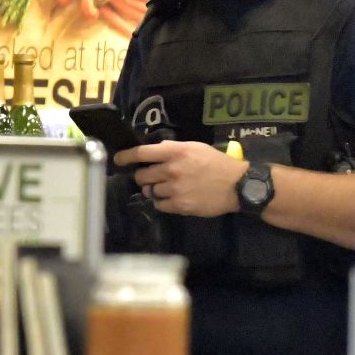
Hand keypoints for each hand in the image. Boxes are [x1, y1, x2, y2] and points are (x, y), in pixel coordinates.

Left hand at [114, 141, 247, 216]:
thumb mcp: (195, 148)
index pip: (142, 153)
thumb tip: (154, 152)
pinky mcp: (180, 206)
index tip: (118, 159)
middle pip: (142, 175)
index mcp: (176, 152)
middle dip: (143, 177)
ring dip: (154, 190)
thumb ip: (173, 150)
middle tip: (150, 178)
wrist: (237, 185)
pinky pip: (159, 205)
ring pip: (150, 191)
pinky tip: (172, 198)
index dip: (126, 156)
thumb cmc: (216, 163)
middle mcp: (172, 170)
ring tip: (167, 188)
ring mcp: (175, 189)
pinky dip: (162, 202)